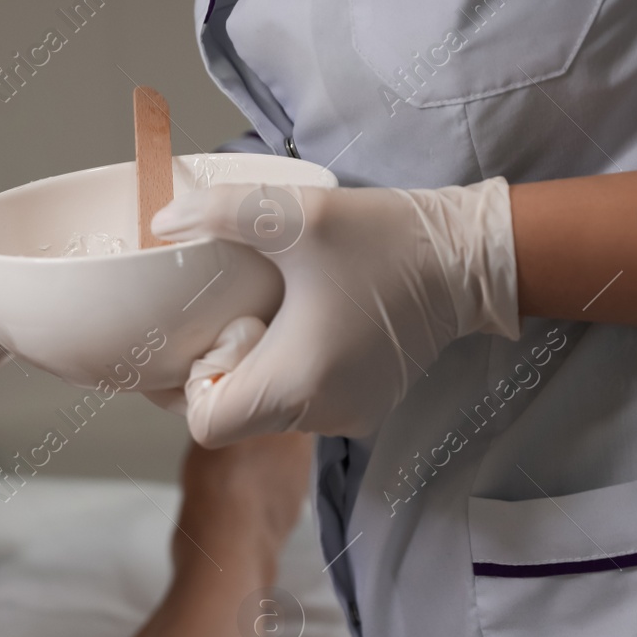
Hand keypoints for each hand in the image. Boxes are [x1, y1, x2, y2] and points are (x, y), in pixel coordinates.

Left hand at [150, 178, 518, 444]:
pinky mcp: (364, 405)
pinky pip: (301, 401)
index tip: (203, 334)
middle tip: (229, 315)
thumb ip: (222, 213)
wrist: (473, 259)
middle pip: (231, 418)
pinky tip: (297, 324)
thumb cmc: (389, 241)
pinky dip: (286, 371)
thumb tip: (164, 224)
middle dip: (215, 373)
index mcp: (296, 385)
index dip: (186, 385)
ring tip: (266, 313)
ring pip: (266, 411)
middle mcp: (320, 415)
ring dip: (251, 370)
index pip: (205, 422)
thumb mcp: (299, 214)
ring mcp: (346, 416)